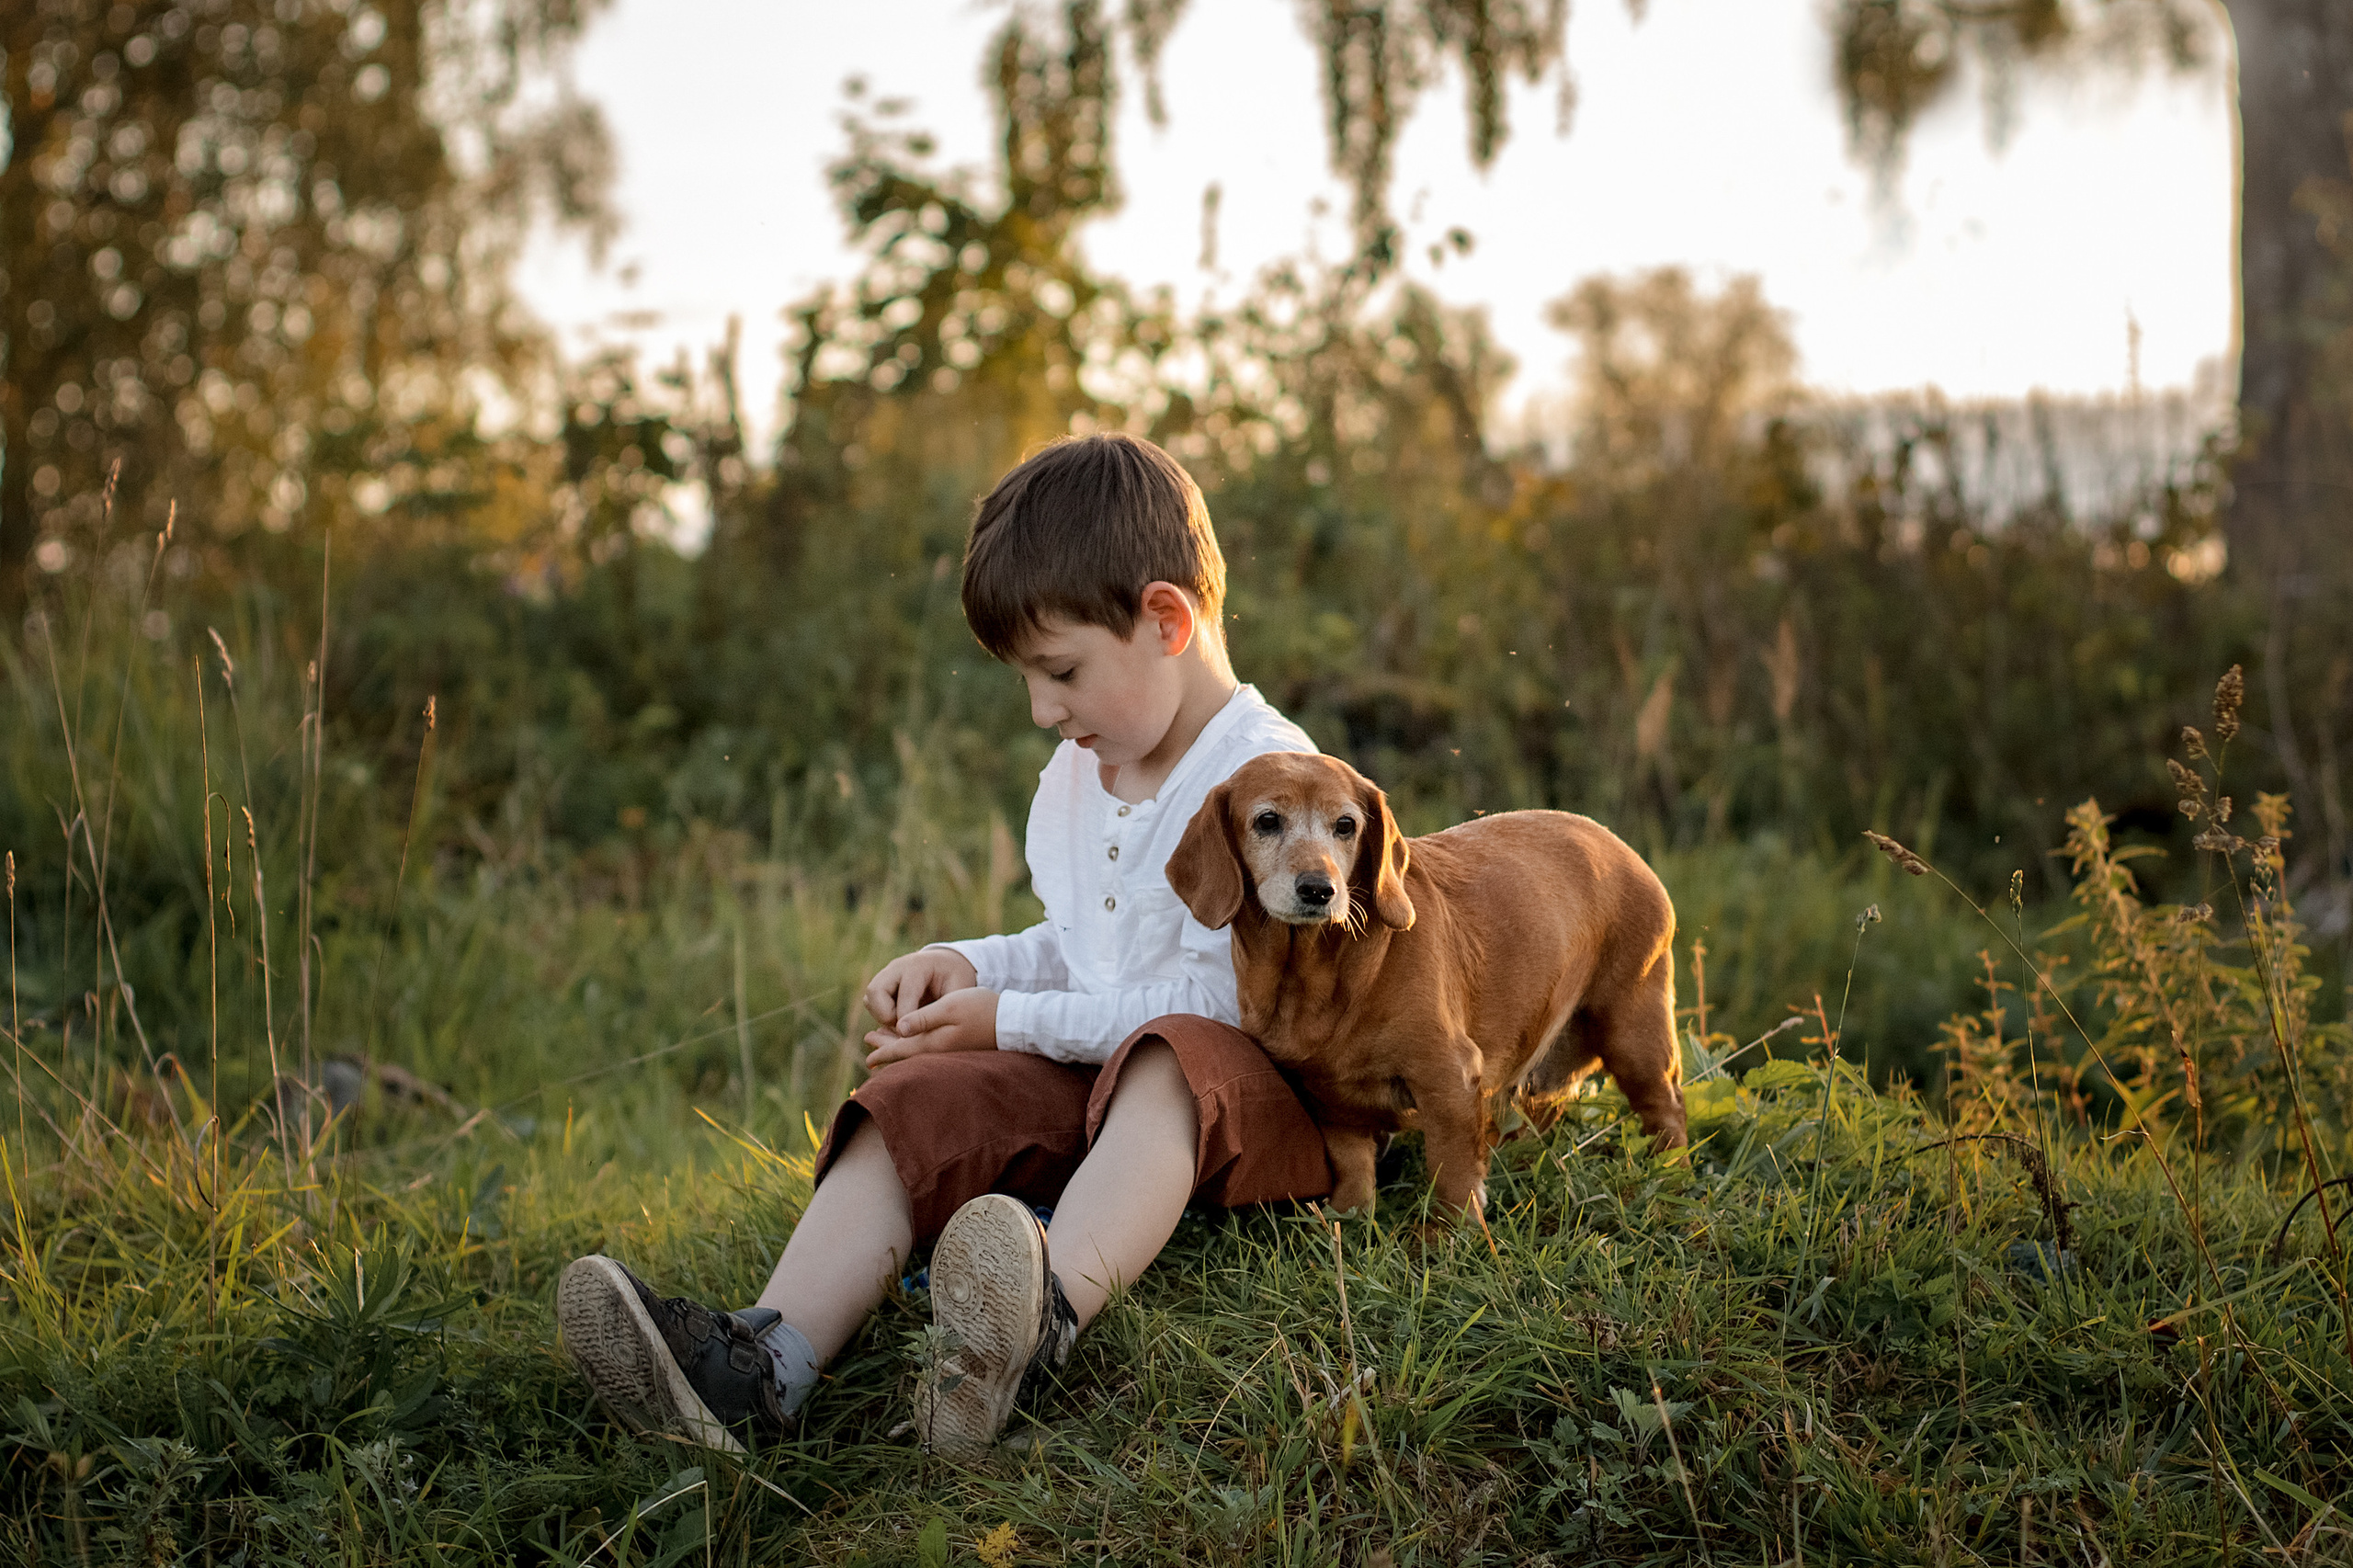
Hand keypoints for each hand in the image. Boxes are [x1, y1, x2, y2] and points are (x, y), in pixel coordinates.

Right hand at [862, 948, 979, 1029]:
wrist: (949, 965)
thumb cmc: (956, 979)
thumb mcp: (959, 991)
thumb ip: (943, 1010)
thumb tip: (920, 1035)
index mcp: (918, 965)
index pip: (905, 994)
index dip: (909, 1020)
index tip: (917, 1037)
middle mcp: (897, 967)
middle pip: (875, 992)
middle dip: (887, 1016)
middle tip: (906, 1028)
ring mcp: (886, 974)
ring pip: (869, 999)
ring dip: (883, 1017)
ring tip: (906, 1025)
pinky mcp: (881, 984)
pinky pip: (871, 1003)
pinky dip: (882, 1016)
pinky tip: (902, 1021)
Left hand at [863, 987, 999, 1068]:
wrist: (1012, 1021)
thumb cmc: (981, 1009)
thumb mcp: (950, 1007)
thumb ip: (924, 1018)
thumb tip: (899, 1028)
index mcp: (933, 1043)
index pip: (901, 1050)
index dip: (883, 1052)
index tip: (868, 1058)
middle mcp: (939, 1051)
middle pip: (906, 1052)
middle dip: (887, 1046)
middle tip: (869, 1040)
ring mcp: (949, 1050)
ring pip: (917, 1050)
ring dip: (900, 1044)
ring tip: (885, 1037)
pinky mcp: (957, 1046)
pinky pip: (929, 1048)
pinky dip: (915, 1042)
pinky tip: (914, 1036)